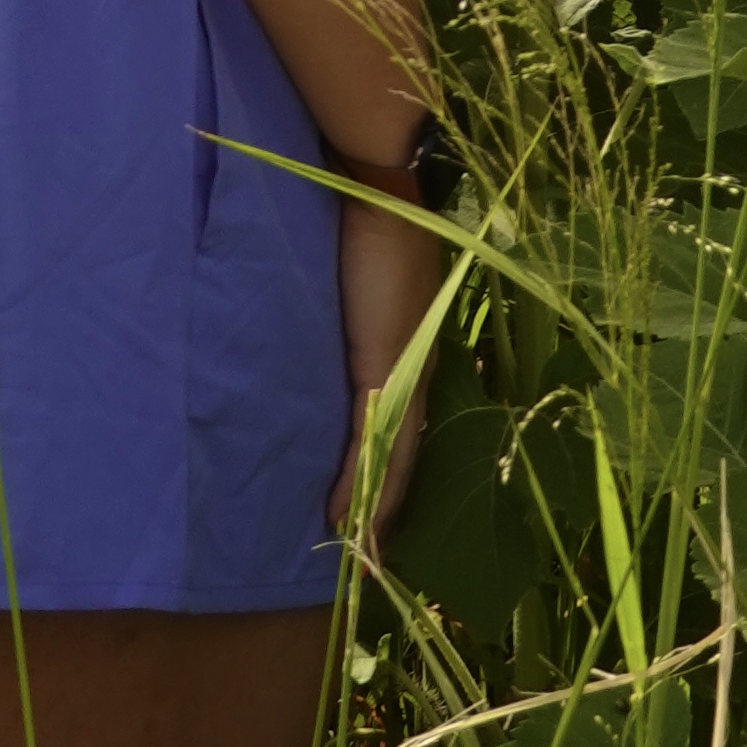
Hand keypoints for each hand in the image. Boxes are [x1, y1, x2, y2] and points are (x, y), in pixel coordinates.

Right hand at [327, 186, 441, 548]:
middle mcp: (414, 366)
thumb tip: (331, 335)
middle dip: (385, 507)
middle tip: (370, 561)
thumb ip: (349, 316)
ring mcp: (403, 370)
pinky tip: (344, 518)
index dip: (390, 476)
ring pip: (391, 459)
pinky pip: (373, 442)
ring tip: (358, 557)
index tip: (376, 520)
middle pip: (402, 454)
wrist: (375, 185)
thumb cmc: (363, 221)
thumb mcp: (354, 282)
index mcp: (411, 348)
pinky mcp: (384, 366)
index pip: (402, 429)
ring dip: (374, 509)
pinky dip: (360, 485)